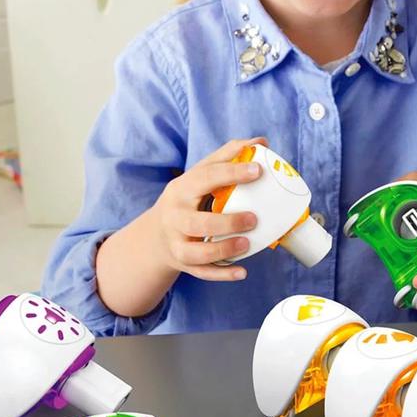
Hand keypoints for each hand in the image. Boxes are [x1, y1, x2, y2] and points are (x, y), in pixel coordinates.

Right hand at [148, 136, 266, 281]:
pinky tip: (242, 272)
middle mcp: (176, 217)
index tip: (258, 170)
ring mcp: (177, 243)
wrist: (156, 234)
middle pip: (197, 223)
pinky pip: (202, 273)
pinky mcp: (183, 264)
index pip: (206, 178)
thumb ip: (227, 156)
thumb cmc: (188, 198)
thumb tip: (260, 141)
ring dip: (224, 251)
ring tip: (248, 243)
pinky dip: (222, 275)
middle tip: (254, 218)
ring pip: (198, 253)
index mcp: (182, 189)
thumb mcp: (199, 174)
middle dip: (227, 223)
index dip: (232, 173)